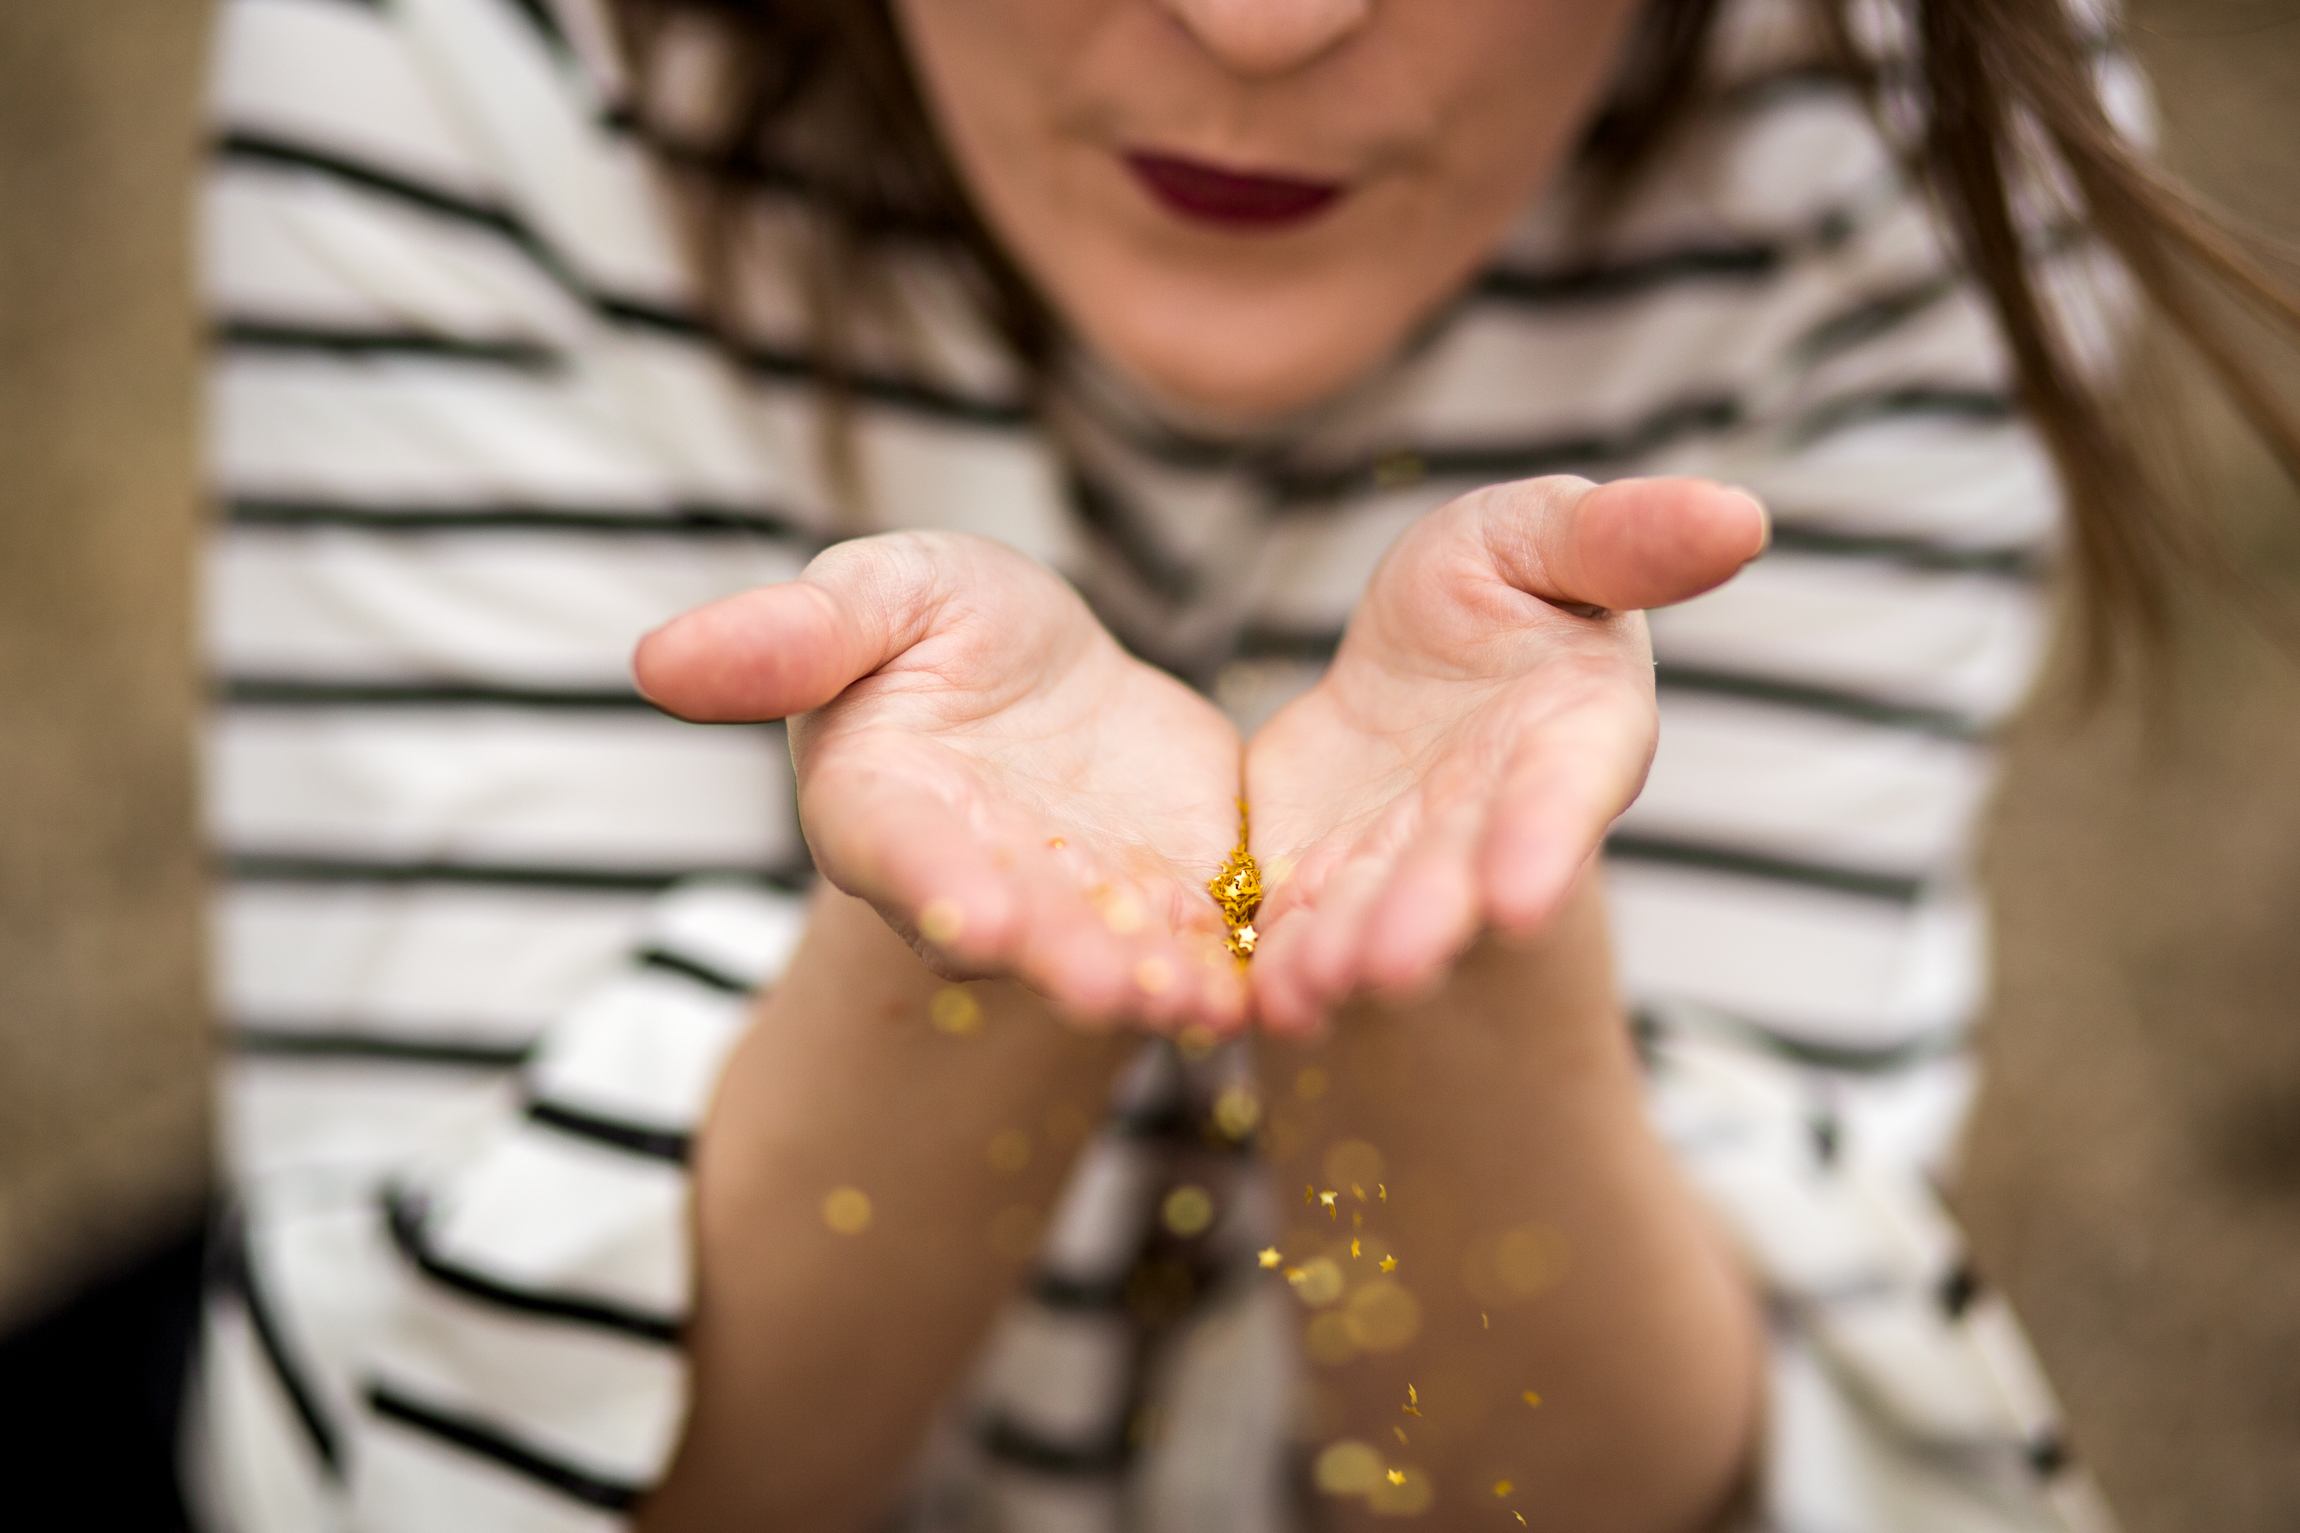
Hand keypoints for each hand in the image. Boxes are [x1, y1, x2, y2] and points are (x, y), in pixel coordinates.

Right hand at [635, 532, 1247, 1028]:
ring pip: (1117, 951)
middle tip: (1110, 988)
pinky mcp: (1176, 899)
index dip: (937, 882)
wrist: (1048, 678)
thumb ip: (790, 636)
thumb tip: (650, 660)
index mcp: (886, 807)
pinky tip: (1278, 984)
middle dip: (1061, 959)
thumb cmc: (937, 628)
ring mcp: (1083, 902)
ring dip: (1155, 984)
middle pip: (1018, 927)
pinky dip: (1234, 964)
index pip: (903, 851)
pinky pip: (1205, 939)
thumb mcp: (877, 594)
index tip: (977, 912)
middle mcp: (982, 878)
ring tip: (1202, 1003)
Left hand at [1243, 476, 1766, 1033]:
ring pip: (1378, 914)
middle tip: (1390, 965)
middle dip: (1429, 920)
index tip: (1518, 899)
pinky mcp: (1327, 878)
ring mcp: (1408, 860)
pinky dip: (1281, 963)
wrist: (1405, 649)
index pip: (1564, 790)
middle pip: (1462, 876)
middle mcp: (1495, 818)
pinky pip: (1303, 926)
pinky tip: (1256, 999)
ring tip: (1305, 993)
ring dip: (1346, 957)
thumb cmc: (1501, 583)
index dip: (1543, 840)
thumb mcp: (1543, 531)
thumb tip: (1740, 515)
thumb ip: (1625, 536)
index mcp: (1573, 734)